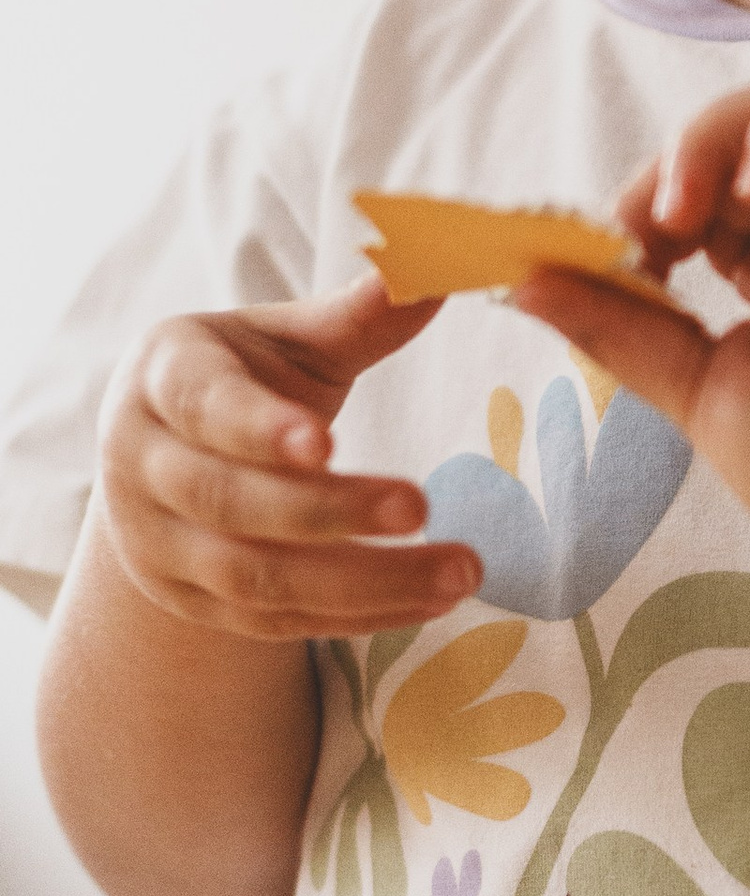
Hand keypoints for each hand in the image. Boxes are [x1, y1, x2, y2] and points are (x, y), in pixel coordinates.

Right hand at [95, 276, 473, 639]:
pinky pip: (276, 623)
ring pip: (255, 579)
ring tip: (460, 573)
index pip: (204, 406)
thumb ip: (356, 317)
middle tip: (422, 506)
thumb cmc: (244, 378)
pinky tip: (430, 602)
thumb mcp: (286, 340)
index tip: (328, 442)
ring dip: (363, 582)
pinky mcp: (193, 604)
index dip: (260, 427)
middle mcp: (143, 465)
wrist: (163, 460)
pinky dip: (358, 617)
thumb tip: (433, 272)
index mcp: (163, 378)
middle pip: (229, 501)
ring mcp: (159, 545)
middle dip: (329, 511)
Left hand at [512, 81, 749, 604]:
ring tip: (685, 209)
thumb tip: (524, 281)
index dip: (653, 195)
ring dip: (721, 134)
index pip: (714, 177)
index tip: (621, 258)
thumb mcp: (689, 384)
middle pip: (748, 127)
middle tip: (644, 233)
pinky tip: (743, 189)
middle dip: (676, 161)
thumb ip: (618, 325)